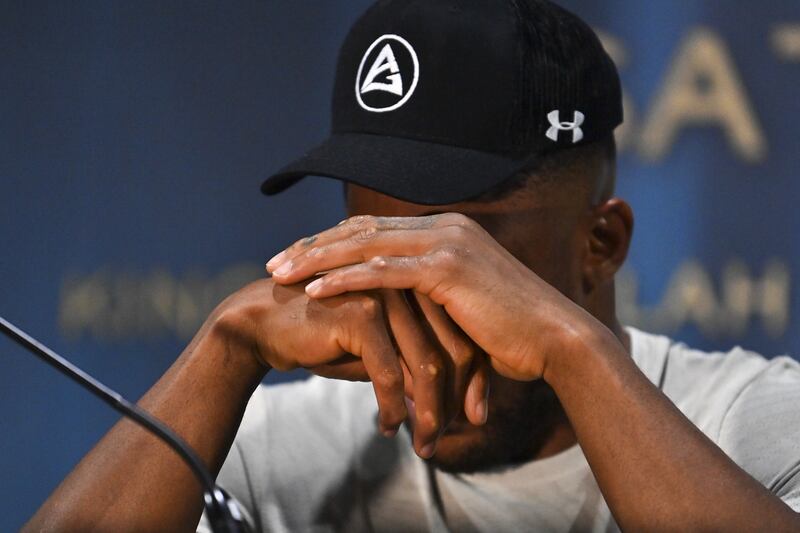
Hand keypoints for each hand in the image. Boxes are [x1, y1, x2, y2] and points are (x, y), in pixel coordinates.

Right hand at [211, 278, 487, 456]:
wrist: (262, 323)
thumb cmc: (321, 336)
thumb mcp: (376, 351)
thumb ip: (410, 363)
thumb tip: (438, 398)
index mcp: (418, 284)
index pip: (461, 335)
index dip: (472, 379)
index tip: (473, 415)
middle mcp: (408, 285)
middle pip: (451, 350)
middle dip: (456, 401)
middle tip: (452, 437)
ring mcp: (386, 297)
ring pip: (426, 365)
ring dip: (429, 413)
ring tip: (425, 445)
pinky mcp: (361, 316)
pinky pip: (390, 373)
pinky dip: (394, 406)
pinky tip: (388, 427)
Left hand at [267, 214, 597, 381]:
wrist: (555, 339)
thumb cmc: (513, 331)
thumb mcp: (466, 304)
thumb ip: (434, 296)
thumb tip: (407, 310)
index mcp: (447, 231)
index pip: (377, 229)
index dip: (334, 242)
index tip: (300, 258)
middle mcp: (445, 227)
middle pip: (363, 230)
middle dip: (314, 246)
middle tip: (276, 263)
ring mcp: (447, 243)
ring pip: (366, 245)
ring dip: (318, 260)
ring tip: (281, 274)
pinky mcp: (448, 268)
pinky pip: (384, 272)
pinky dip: (345, 279)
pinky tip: (314, 291)